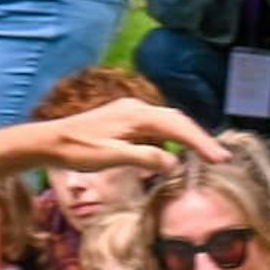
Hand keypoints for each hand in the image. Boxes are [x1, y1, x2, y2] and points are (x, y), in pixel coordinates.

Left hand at [38, 99, 227, 178]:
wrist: (48, 141)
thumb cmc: (77, 150)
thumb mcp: (111, 157)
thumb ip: (143, 158)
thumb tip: (173, 162)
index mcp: (138, 115)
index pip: (179, 127)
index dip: (202, 142)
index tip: (220, 159)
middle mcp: (137, 108)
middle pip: (177, 122)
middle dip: (199, 140)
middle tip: (220, 159)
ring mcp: (130, 112)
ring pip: (166, 125)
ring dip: (184, 140)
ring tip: (202, 158)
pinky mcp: (123, 120)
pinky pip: (153, 129)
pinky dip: (166, 141)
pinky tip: (169, 155)